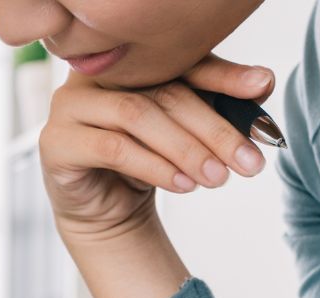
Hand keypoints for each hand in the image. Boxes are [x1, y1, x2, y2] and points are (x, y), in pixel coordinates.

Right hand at [41, 55, 275, 244]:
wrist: (104, 214)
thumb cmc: (146, 166)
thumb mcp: (186, 136)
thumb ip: (217, 108)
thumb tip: (263, 85)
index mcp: (128, 62)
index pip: (181, 61)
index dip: (223, 75)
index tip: (261, 88)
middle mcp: (95, 74)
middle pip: (164, 92)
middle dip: (213, 128)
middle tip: (249, 162)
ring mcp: (70, 105)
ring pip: (137, 116)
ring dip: (185, 149)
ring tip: (217, 179)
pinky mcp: (56, 142)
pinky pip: (112, 148)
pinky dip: (153, 166)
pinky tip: (182, 185)